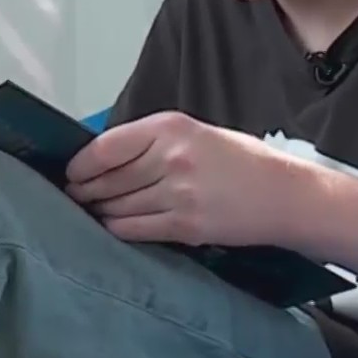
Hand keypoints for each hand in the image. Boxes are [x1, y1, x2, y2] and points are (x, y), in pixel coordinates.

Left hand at [62, 111, 306, 247]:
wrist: (286, 194)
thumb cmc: (242, 162)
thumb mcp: (196, 134)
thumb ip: (152, 142)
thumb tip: (105, 158)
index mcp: (170, 127)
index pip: (105, 147)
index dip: (80, 164)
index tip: (72, 172)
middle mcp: (171, 157)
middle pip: (107, 180)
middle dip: (84, 191)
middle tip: (75, 196)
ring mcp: (178, 193)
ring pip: (117, 207)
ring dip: (99, 212)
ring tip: (92, 212)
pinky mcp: (185, 225)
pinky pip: (134, 230)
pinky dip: (117, 230)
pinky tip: (113, 227)